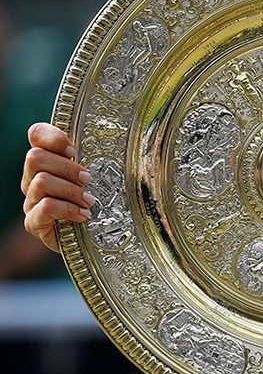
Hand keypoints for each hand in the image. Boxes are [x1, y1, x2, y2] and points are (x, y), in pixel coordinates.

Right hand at [21, 123, 93, 252]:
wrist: (94, 239)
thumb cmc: (100, 202)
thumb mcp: (101, 176)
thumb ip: (97, 158)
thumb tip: (121, 140)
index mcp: (47, 160)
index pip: (36, 134)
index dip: (53, 138)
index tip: (74, 152)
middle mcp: (33, 177)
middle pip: (35, 157)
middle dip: (67, 168)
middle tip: (88, 180)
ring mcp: (31, 200)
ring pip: (41, 181)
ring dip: (71, 191)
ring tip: (89, 201)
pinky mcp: (34, 222)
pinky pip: (45, 207)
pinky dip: (68, 209)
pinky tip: (83, 215)